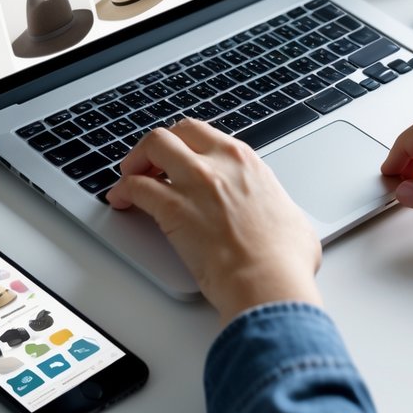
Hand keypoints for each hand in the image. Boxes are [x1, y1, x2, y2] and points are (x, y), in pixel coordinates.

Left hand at [107, 119, 321, 323]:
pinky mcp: (172, 208)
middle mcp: (220, 163)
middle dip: (158, 146)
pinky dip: (123, 191)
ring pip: (152, 146)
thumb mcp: (292, 219)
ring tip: (130, 179)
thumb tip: (281, 221)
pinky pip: (136, 187)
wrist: (268, 281)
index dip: (186, 144)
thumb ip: (274, 210)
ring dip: (136, 161)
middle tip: (150, 165)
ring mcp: (195, 182)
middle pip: (176, 132)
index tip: (181, 159)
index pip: (205, 134)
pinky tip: (121, 201)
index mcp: (247, 162)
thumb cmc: (284, 259)